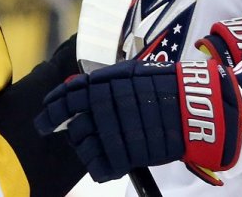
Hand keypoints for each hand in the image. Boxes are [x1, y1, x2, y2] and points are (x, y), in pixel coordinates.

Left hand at [35, 58, 241, 185]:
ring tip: (94, 150)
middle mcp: (105, 107)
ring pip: (84, 149)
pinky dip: (100, 168)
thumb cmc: (164, 87)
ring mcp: (116, 132)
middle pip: (74, 127)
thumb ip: (100, 81)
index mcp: (104, 83)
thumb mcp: (130, 73)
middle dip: (73, 134)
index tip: (45, 118)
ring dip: (85, 151)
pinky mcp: (128, 155)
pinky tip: (105, 163)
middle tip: (78, 136)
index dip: (52, 110)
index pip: (66, 98)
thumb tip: (71, 86)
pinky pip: (100, 168)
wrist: (196, 105)